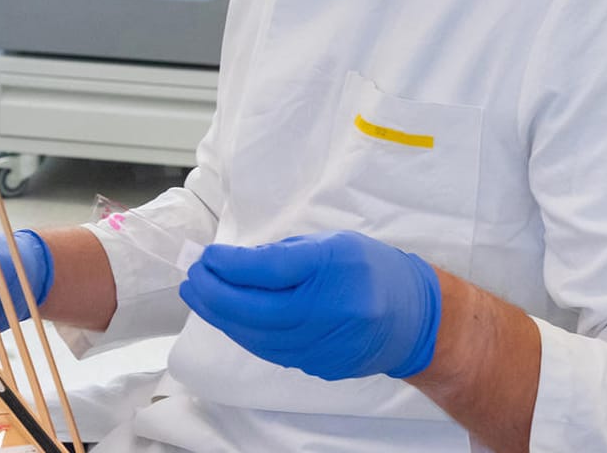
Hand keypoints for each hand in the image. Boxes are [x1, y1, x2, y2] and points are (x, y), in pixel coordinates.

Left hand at [179, 230, 440, 380]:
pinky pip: (269, 350)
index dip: (228, 265)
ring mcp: (322, 344)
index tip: (207, 256)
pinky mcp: (318, 365)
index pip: (266, 271)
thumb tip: (233, 262)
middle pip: (254, 309)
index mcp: (331, 270)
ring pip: (256, 336)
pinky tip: (226, 317)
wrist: (414, 318)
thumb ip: (283, 253)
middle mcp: (327, 310)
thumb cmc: (370, 269)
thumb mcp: (331, 242)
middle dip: (213, 294)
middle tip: (192, 277)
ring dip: (220, 316)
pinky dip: (243, 333)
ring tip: (198, 295)